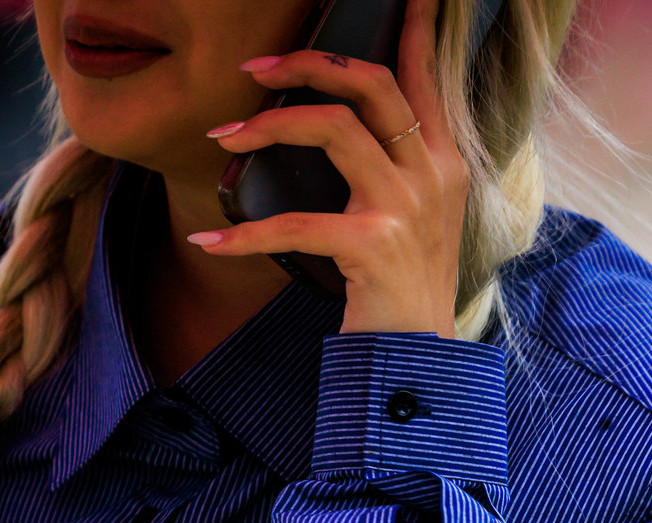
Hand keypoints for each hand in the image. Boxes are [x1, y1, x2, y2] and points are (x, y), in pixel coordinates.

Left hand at [189, 0, 466, 337]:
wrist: (417, 361)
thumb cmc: (401, 294)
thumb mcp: (413, 222)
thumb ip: (392, 173)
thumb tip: (335, 131)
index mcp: (442, 162)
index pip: (422, 78)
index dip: (411, 30)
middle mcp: (430, 174)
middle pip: (369, 84)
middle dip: (307, 64)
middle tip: (255, 68)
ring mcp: (403, 207)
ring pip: (331, 129)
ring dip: (266, 128)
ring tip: (224, 137)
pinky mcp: (371, 246)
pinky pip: (295, 223)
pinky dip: (245, 235)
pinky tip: (210, 240)